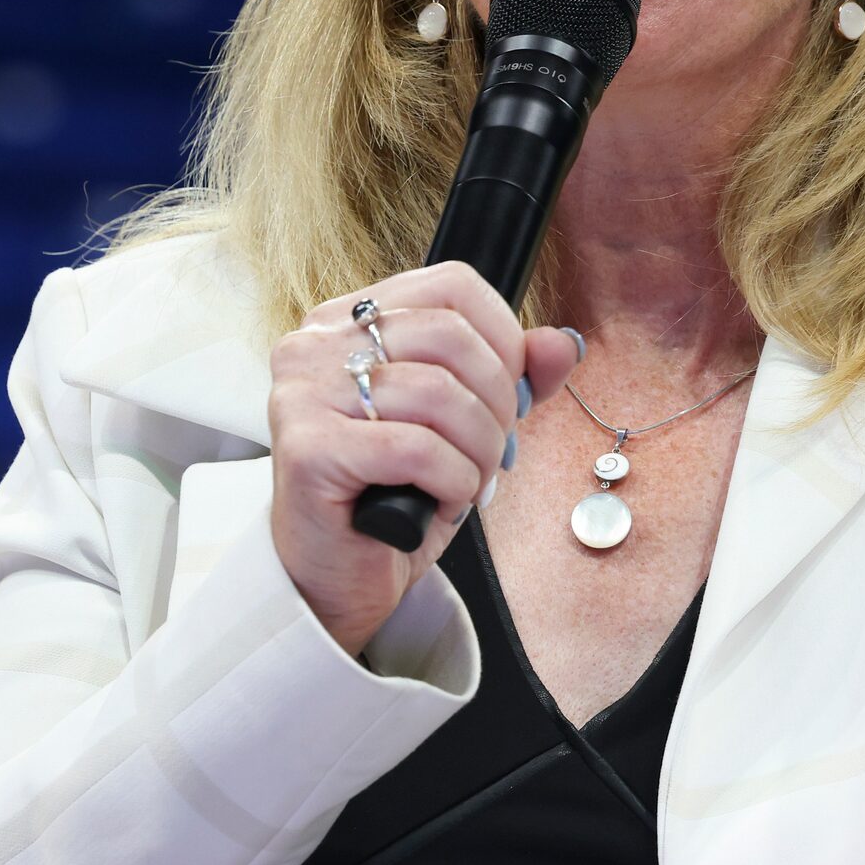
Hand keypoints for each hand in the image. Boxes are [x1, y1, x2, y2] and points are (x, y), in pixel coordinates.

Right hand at [267, 262, 580, 658]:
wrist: (335, 578)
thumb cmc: (393, 494)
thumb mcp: (463, 426)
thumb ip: (512, 377)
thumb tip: (560, 344)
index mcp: (348, 320)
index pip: (452, 285)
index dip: (504, 338)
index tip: (512, 390)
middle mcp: (316, 345)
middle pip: (450, 335)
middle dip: (497, 402)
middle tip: (494, 451)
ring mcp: (304, 394)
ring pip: (438, 394)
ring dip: (478, 450)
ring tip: (467, 482)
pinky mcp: (308, 451)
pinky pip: (417, 450)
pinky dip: (452, 481)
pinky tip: (439, 503)